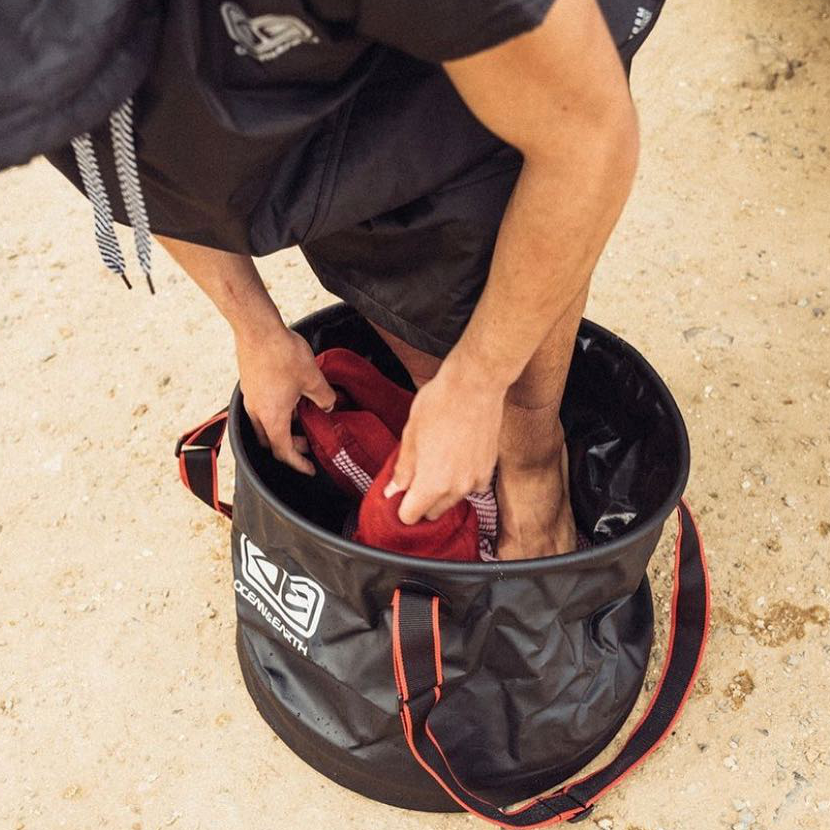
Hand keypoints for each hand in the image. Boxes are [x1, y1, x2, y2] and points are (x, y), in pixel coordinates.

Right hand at [235, 322, 335, 474]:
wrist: (257, 328)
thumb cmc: (282, 354)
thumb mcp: (313, 379)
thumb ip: (323, 397)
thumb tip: (328, 405)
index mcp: (272, 418)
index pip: (284, 452)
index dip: (298, 464)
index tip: (310, 469)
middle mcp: (257, 413)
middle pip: (271, 441)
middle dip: (290, 447)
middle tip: (309, 443)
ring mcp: (251, 399)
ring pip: (265, 425)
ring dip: (283, 428)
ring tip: (304, 418)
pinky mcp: (250, 385)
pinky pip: (263, 408)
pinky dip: (278, 412)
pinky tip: (293, 398)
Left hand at [385, 360, 506, 523]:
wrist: (475, 385)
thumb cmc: (439, 404)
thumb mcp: (410, 435)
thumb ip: (402, 469)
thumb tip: (394, 490)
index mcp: (431, 484)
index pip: (410, 517)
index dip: (401, 507)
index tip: (399, 495)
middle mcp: (456, 489)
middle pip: (432, 513)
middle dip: (422, 501)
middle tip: (416, 474)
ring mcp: (475, 480)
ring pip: (452, 500)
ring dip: (443, 490)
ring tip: (438, 459)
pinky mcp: (489, 469)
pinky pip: (472, 486)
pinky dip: (463, 479)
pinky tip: (457, 458)